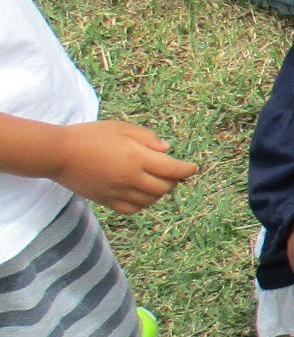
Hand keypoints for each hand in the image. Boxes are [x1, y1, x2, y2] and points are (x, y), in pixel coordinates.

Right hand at [51, 120, 197, 213]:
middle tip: (172, 173)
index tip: (193, 168)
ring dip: (159, 193)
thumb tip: (166, 150)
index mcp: (137, 157)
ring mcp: (118, 192)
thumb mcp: (122, 128)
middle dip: (173, 181)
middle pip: (164, 188)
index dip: (187, 170)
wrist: (59, 153)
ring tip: (156, 182)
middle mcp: (130, 178)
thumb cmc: (91, 135)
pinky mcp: (106, 201)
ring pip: (150, 200)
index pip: (173, 169)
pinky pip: (132, 209)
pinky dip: (142, 203)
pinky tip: (140, 194)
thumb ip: (147, 138)